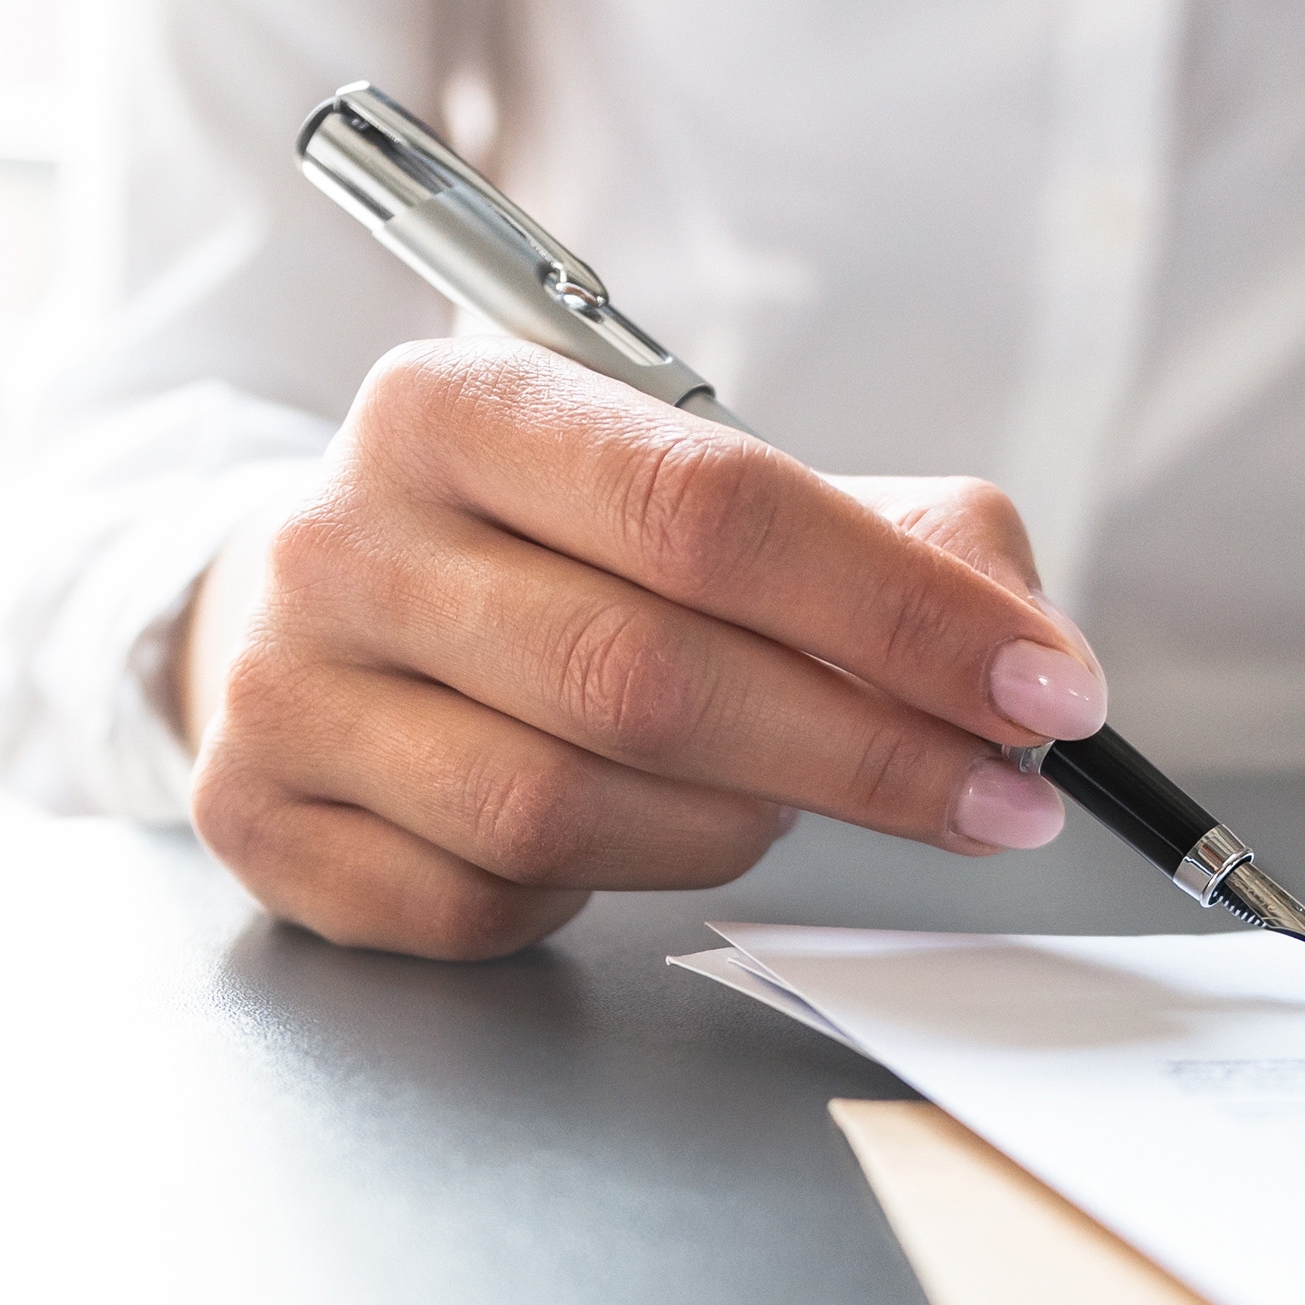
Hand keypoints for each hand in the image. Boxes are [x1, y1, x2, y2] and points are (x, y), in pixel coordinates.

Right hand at [171, 339, 1104, 958]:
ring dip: (729, 827)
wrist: (307, 607)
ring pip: (562, 807)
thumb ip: (882, 538)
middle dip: (863, 753)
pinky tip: (619, 839)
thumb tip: (1025, 651)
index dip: (897, 613)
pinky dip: (588, 892)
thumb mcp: (692, 488)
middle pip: (645, 674)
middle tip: (999, 800)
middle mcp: (342, 536)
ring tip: (782, 801)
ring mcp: (283, 686)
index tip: (1046, 692)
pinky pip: (479, 902)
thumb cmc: (544, 550)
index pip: (708, 508)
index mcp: (455, 402)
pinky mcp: (258, 818)